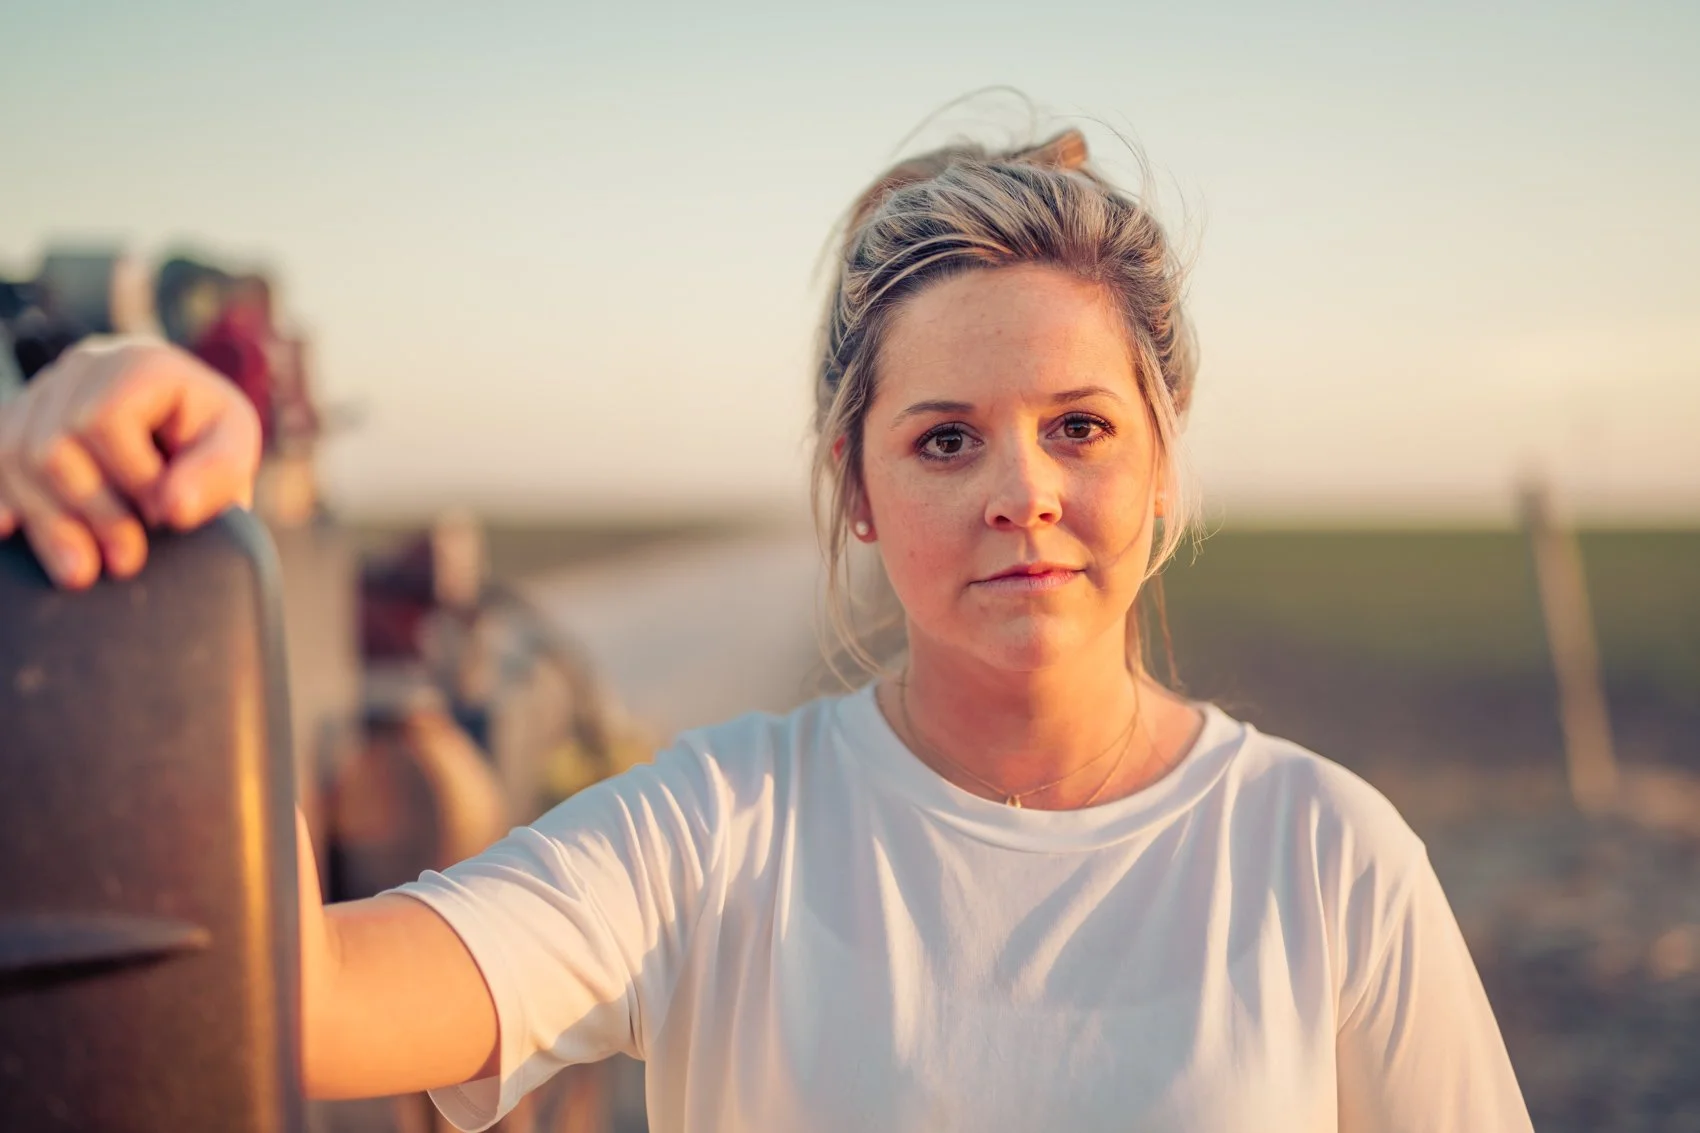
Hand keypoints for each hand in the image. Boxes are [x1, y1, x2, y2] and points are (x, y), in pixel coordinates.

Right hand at [0, 336, 261, 587]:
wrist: (184, 428)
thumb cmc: (210, 436)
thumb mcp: (234, 446)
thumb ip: (217, 473)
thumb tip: (173, 508)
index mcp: (138, 363)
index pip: (104, 420)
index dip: (133, 478)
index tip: (163, 518)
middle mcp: (83, 366)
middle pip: (52, 444)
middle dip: (91, 512)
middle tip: (126, 563)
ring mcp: (44, 392)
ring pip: (14, 457)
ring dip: (49, 522)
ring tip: (82, 572)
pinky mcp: (21, 421)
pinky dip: (4, 499)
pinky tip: (11, 532)